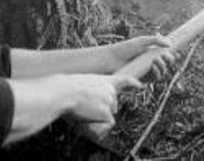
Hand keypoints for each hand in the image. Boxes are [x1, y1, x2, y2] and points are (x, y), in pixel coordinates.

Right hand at [6, 73, 141, 144]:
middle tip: (87, 106)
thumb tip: (93, 102)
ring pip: (108, 114)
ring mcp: (110, 100)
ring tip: (84, 109)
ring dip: (98, 116)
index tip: (140, 85)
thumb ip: (93, 90)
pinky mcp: (107, 112)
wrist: (64, 92)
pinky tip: (88, 116)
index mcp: (105, 80)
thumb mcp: (83, 84)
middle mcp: (110, 89)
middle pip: (113, 104)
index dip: (132, 83)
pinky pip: (107, 123)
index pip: (124, 80)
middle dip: (103, 108)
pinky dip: (99, 124)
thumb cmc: (67, 87)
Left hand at [107, 35, 180, 79]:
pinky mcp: (142, 79)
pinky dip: (157, 73)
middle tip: (165, 56)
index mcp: (151, 53)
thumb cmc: (125, 48)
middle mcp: (150, 63)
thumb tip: (170, 43)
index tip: (176, 52)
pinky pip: (154, 79)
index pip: (165, 56)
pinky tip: (154, 67)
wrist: (112, 59)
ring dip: (163, 67)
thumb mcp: (142, 41)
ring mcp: (146, 72)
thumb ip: (156, 40)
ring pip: (162, 73)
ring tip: (156, 61)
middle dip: (169, 61)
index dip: (171, 55)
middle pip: (166, 65)